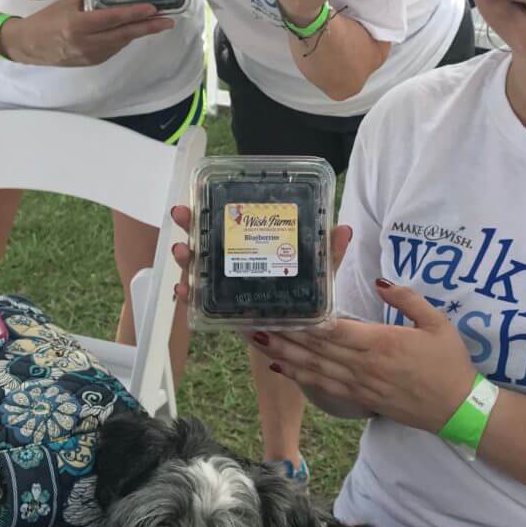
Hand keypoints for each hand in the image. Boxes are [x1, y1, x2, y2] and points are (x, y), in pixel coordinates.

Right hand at [0, 0, 173, 67]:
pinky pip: (114, 48)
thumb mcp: (65, 2)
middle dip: (148, 28)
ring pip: (121, 42)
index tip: (153, 9)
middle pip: (124, 35)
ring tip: (156, 22)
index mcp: (77, 26)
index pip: (111, 19)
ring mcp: (91, 55)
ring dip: (138, 32)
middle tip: (168, 21)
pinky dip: (124, 38)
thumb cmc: (46, 20)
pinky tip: (132, 29)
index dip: (133, 14)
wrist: (29, 46)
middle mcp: (87, 43)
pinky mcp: (93, 62)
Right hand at [170, 205, 352, 306]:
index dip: (213, 205)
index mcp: (255, 244)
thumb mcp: (319, 271)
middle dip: (190, 224)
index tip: (199, 193)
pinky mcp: (224, 309)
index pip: (231, 220)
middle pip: (207, 238)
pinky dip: (189, 297)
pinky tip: (182, 291)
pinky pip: (200, 302)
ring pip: (199, 266)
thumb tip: (344, 229)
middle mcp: (235, 260)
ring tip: (182, 251)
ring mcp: (226, 283)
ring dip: (186, 258)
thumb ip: (329, 252)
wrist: (301, 334)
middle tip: (182, 214)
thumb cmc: (306, 295)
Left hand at [260, 281, 476, 434]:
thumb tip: (380, 281)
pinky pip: (324, 386)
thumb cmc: (450, 363)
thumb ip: (408, 299)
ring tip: (257, 342)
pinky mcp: (361, 399)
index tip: (281, 312)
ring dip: (284, 355)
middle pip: (316, 349)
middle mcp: (365, 365)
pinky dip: (300, 377)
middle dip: (283, 336)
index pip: (335, 331)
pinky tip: (280, 368)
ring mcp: (360, 385)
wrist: (459, 409)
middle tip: (252, 323)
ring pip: (314, 368)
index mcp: (382, 343)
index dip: (306, 323)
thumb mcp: (438, 323)